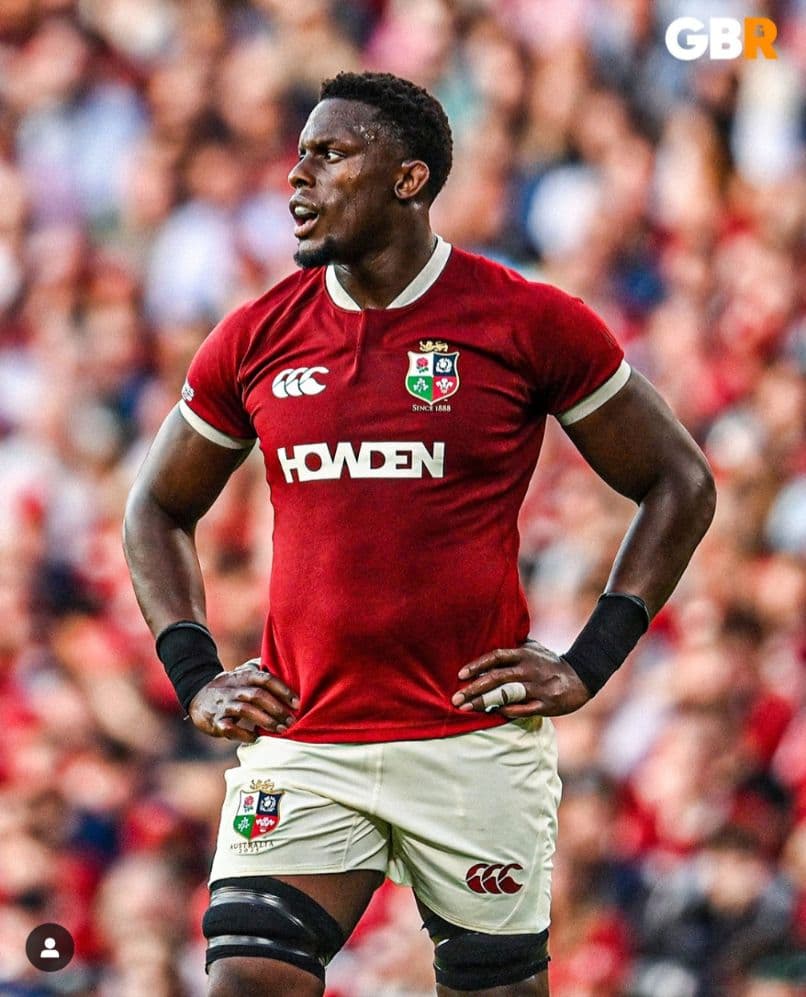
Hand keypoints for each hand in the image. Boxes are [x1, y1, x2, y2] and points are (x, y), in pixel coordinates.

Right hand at [187, 659, 299, 742]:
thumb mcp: (243, 674)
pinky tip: (255, 738)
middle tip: (291, 720)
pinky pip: (230, 728)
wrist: (197, 695)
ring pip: (246, 711)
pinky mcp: (215, 721)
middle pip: (258, 695)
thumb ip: (262, 671)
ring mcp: (223, 705)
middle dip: (277, 709)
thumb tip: (288, 666)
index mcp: (243, 677)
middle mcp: (234, 689)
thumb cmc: (230, 687)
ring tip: (281, 730)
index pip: (265, 679)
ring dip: (266, 721)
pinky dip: (243, 734)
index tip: (297, 703)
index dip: (283, 690)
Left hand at [452, 640, 590, 717]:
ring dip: (484, 702)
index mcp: (524, 654)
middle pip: (497, 678)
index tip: (460, 675)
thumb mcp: (533, 648)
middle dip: (473, 689)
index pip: (496, 656)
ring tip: (466, 708)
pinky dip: (507, 711)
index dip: (477, 665)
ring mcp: (538, 687)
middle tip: (455, 698)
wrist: (581, 677)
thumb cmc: (549, 662)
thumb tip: (490, 635)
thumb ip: (513, 644)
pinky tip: (492, 713)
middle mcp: (529, 669)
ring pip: (506, 694)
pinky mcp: (546, 704)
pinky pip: (523, 709)